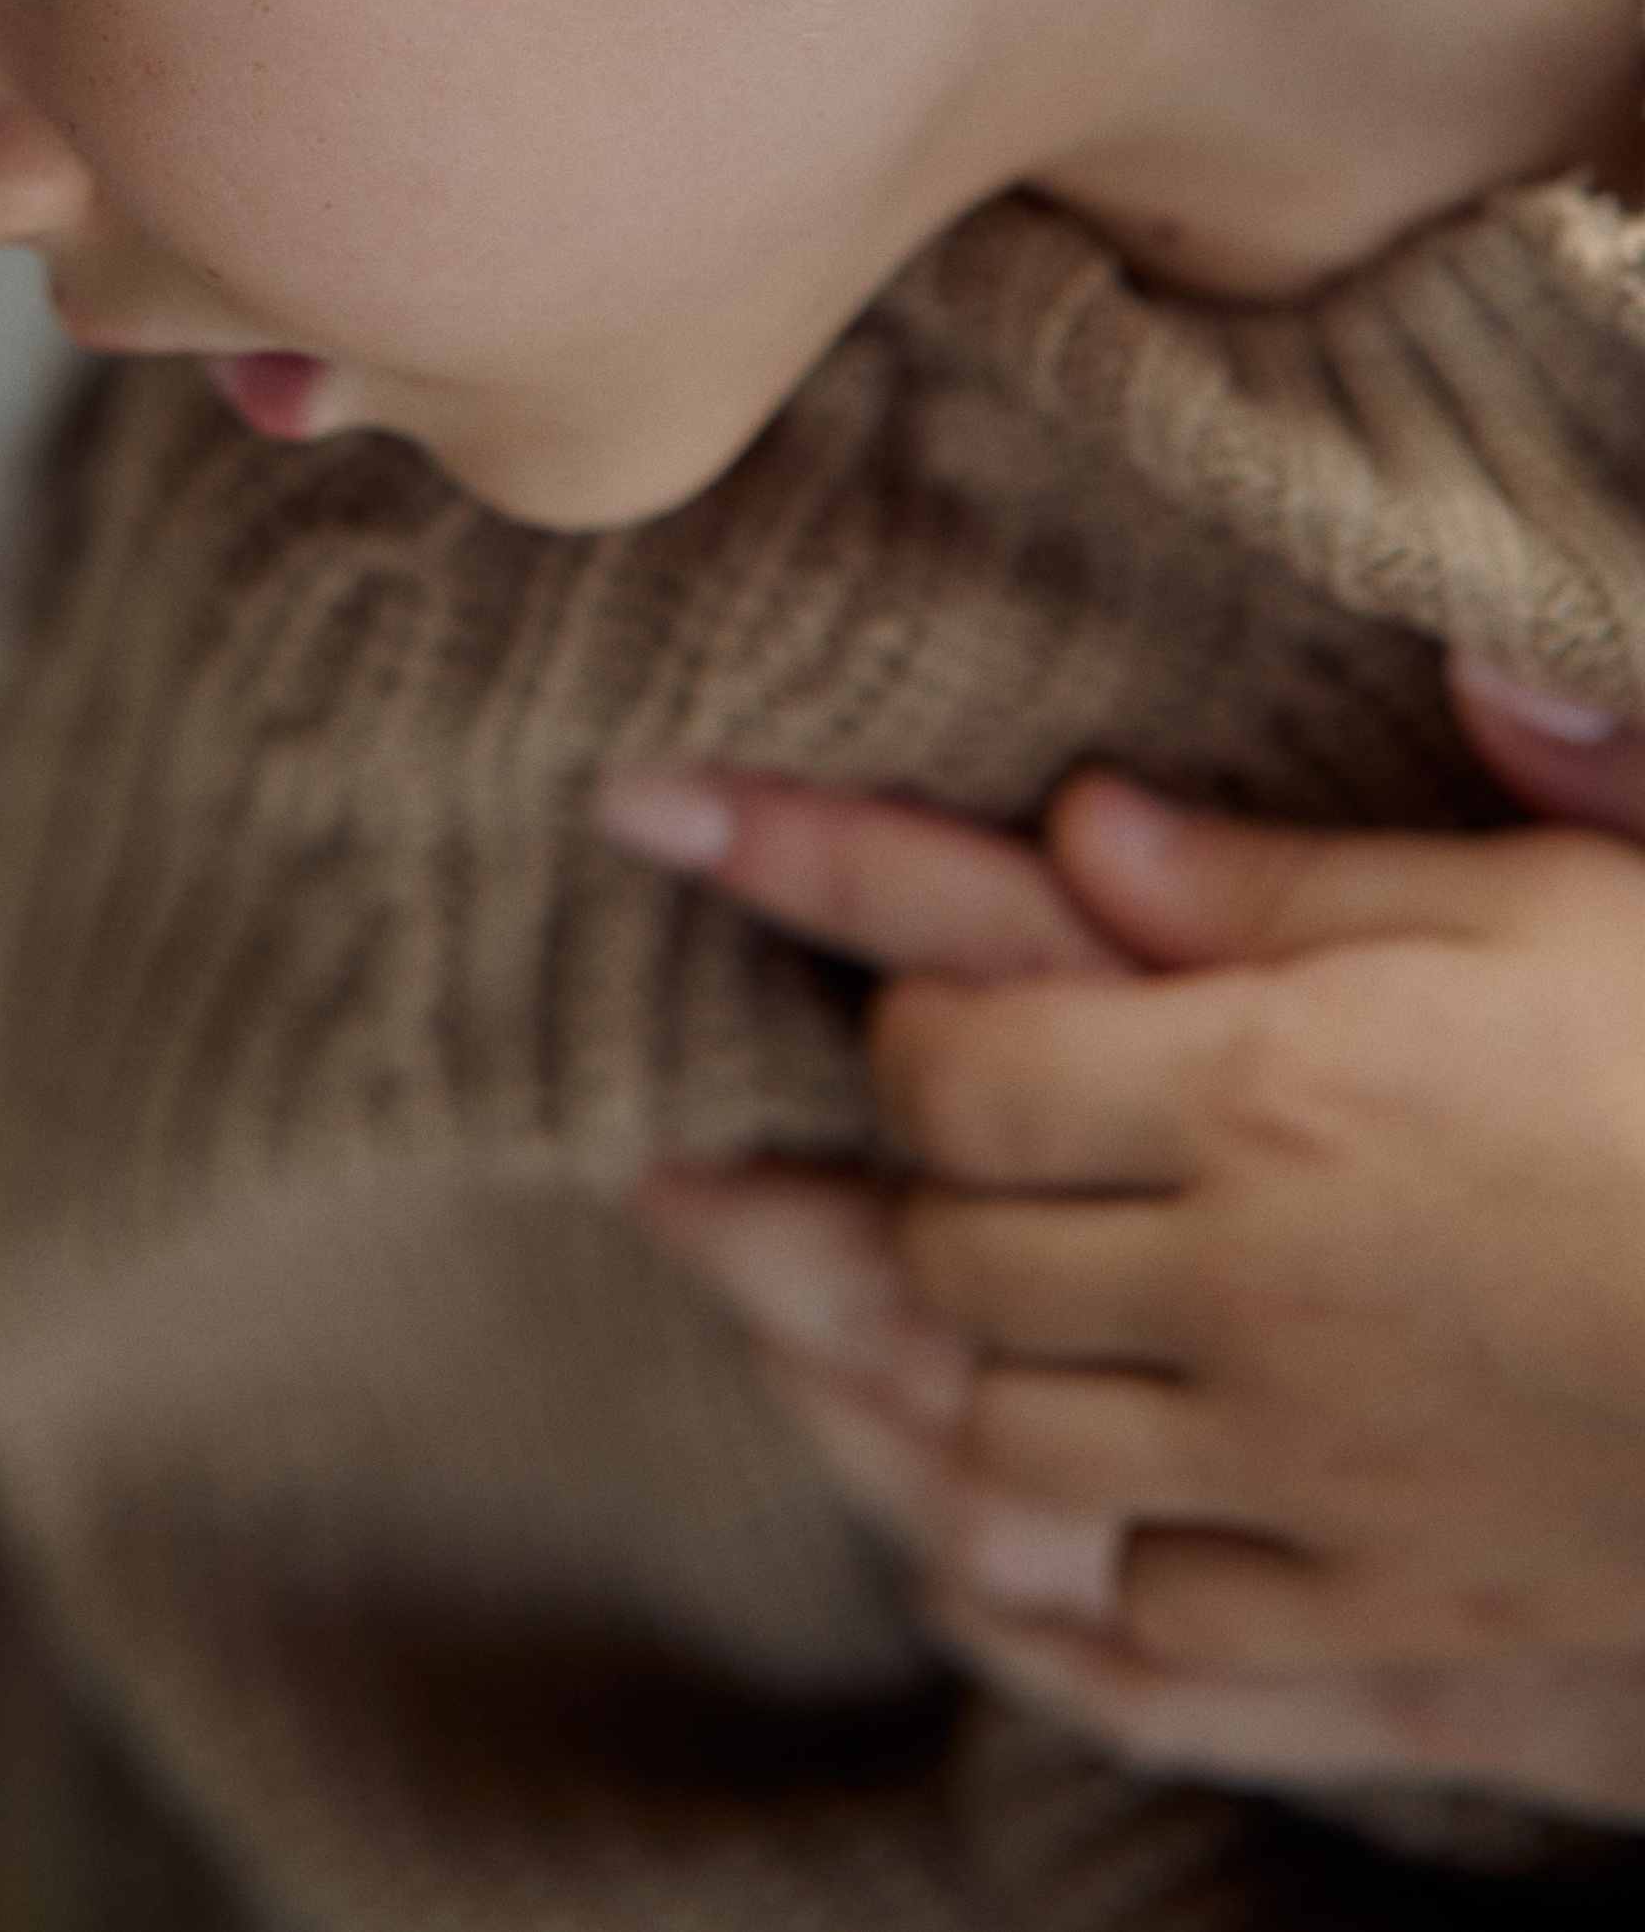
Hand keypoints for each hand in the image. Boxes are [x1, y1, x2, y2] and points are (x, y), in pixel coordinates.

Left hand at [599, 665, 1644, 1817]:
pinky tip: (1110, 1503)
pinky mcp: (1393, 1606)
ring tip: (985, 1312)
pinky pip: (1159, 1616)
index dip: (899, 1022)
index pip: (953, 1069)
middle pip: (952, 1256)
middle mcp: (1247, 1288)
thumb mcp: (1536, 911)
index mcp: (1267, 1088)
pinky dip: (1109, 1561)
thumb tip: (1085, 819)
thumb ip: (1289, 875)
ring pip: (1017, 1439)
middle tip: (908, 1152)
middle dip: (915, 1192)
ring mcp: (1310, 1466)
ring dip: (981, 1370)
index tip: (916, 1004)